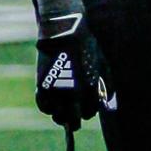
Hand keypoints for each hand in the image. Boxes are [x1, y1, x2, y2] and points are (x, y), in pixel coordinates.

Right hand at [33, 0, 99, 129]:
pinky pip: (44, 106)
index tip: (85, 107)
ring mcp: (57, 93)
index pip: (90, 113)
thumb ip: (107, 84)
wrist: (65, 31)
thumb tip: (108, 102)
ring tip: (61, 108)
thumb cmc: (86, 45)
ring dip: (60, 114)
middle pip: (74, 120)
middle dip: (75, 118)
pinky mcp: (42, 86)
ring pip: (58, 116)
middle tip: (73, 114)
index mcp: (90, 90)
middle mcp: (74, 96)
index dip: (88, 111)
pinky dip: (47, 107)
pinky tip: (51, 102)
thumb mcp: (102, 64)